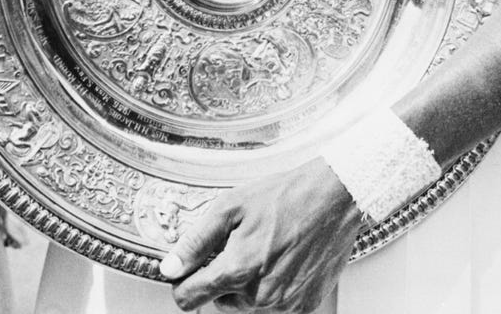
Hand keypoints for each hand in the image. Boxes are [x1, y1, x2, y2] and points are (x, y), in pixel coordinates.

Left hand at [158, 158, 361, 312]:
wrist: (331, 199)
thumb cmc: (282, 197)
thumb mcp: (230, 207)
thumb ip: (195, 242)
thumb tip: (169, 268)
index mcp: (238, 270)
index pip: (190, 298)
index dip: (183, 282)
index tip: (186, 269)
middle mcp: (261, 296)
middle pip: (219, 301)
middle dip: (221, 277)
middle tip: (238, 244)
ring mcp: (285, 305)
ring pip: (247, 304)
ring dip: (246, 283)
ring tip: (263, 247)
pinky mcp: (304, 306)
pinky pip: (274, 305)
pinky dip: (271, 286)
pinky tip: (280, 258)